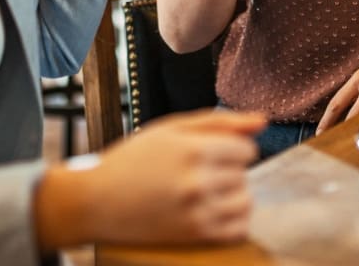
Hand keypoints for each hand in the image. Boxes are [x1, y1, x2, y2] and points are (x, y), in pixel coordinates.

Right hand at [35, 109, 266, 249]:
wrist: (96, 200)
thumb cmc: (133, 158)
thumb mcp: (172, 128)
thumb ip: (221, 121)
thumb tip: (262, 121)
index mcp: (194, 149)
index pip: (247, 150)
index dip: (232, 148)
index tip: (212, 152)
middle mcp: (199, 182)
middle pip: (245, 175)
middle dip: (229, 171)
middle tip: (201, 171)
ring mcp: (197, 212)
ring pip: (245, 202)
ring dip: (233, 196)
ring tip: (207, 191)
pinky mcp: (193, 237)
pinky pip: (238, 230)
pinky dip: (233, 221)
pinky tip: (212, 211)